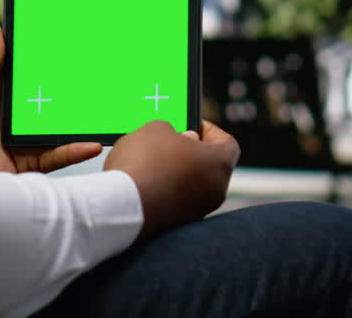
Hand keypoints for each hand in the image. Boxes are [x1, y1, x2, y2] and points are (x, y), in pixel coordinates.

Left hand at [0, 25, 102, 173]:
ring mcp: (22, 140)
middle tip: (96, 72)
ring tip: (102, 108)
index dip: (41, 58)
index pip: (22, 72)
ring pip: (55, 126)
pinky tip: (92, 143)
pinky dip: (75, 150)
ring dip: (77, 119)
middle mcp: (12, 116)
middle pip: (45, 97)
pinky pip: (56, 155)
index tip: (65, 40)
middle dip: (69, 87)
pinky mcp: (28, 164)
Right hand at [105, 120, 239, 242]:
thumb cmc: (145, 164)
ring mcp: (197, 211)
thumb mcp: (155, 129)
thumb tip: (175, 140)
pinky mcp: (177, 225)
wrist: (123, 206)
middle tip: (168, 142)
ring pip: (192, 186)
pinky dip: (164, 191)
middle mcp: (215, 191)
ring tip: (149, 162)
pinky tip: (143, 182)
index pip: (227, 144)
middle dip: (189, 152)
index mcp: (219, 164)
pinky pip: (175, 201)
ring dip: (175, 173)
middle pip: (209, 165)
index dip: (210, 131)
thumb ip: (171, 129)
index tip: (192, 126)